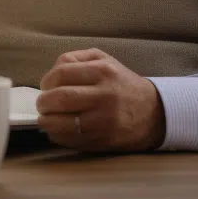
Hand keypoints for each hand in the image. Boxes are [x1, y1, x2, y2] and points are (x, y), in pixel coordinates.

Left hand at [36, 49, 165, 151]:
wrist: (154, 113)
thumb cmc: (122, 84)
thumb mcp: (104, 60)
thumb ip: (76, 59)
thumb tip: (51, 73)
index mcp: (103, 71)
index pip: (61, 73)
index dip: (46, 81)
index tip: (45, 87)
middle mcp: (104, 95)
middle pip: (60, 98)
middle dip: (44, 103)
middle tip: (43, 105)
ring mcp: (104, 120)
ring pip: (63, 123)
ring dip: (47, 121)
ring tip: (46, 118)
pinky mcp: (103, 139)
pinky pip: (71, 140)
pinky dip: (58, 136)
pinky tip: (58, 130)